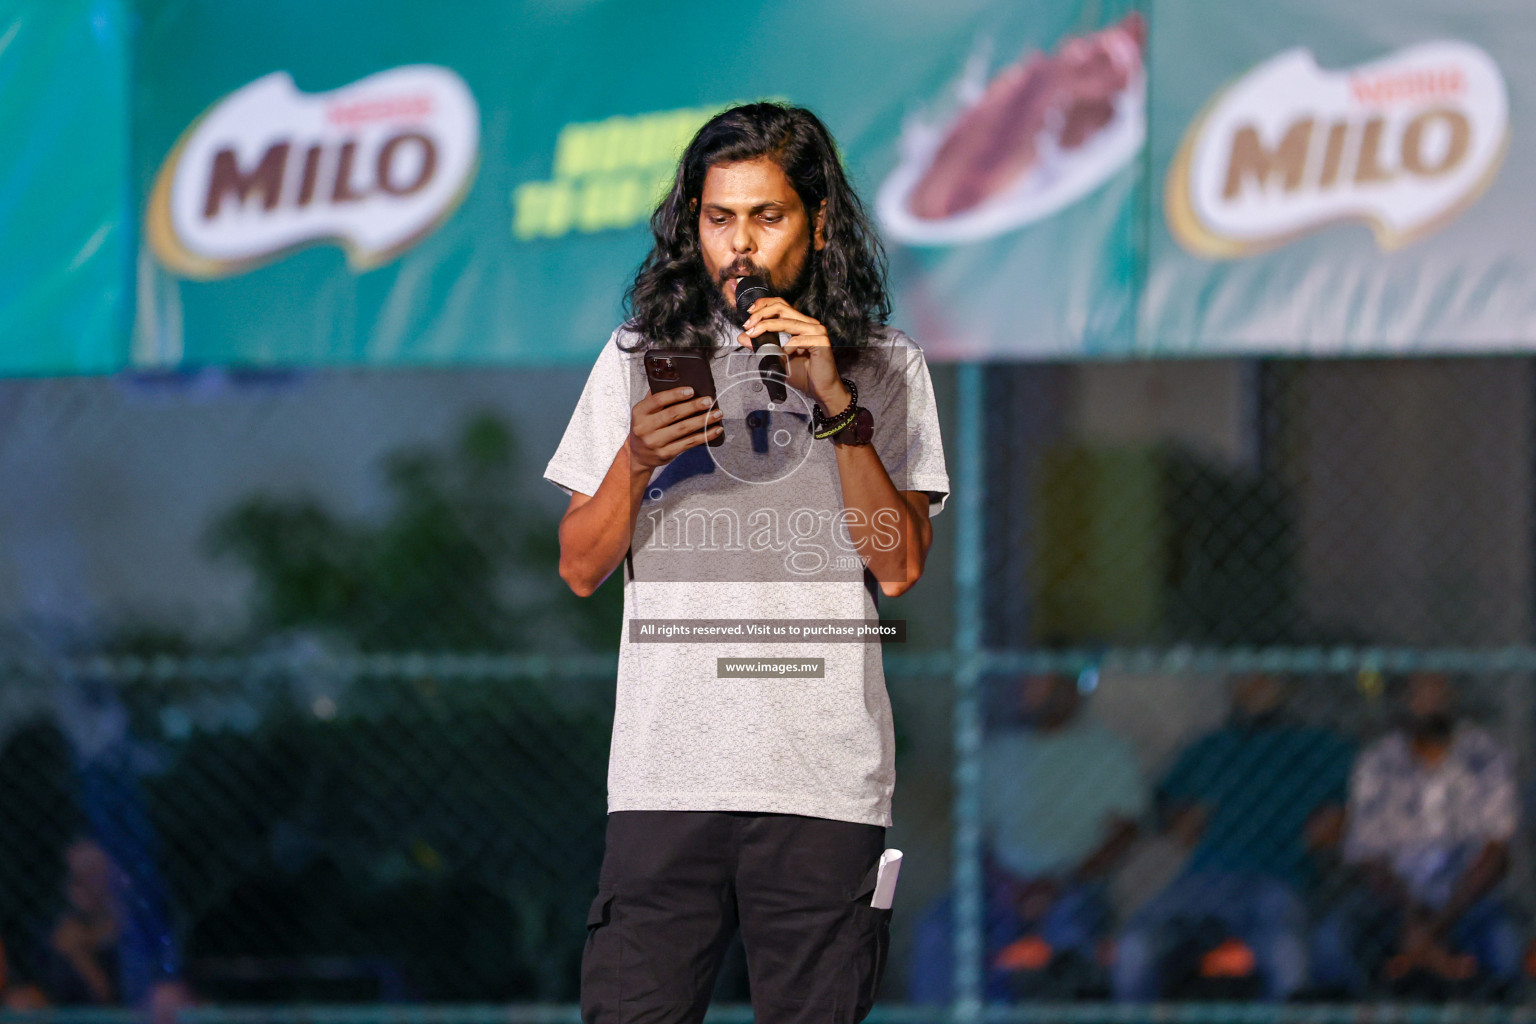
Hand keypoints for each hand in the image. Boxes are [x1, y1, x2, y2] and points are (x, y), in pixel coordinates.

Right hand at [627, 387, 721, 471]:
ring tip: (717, 414)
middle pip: (673, 414)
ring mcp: (655, 442)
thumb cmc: (645, 428)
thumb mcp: (644, 412)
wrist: (638, 456)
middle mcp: (644, 428)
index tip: (691, 390)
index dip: (675, 394)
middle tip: (709, 401)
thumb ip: (656, 397)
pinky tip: (715, 430)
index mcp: (639, 412)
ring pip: (683, 429)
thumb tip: (676, 381)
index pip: (658, 400)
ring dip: (703, 420)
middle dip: (694, 406)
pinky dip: (704, 436)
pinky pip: (688, 443)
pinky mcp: (666, 454)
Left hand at [739, 298, 849, 415]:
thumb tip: (743, 336)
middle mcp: (809, 324)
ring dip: (768, 326)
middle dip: (761, 314)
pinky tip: (786, 353)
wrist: (821, 390)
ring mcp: (817, 332)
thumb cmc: (804, 374)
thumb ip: (761, 346)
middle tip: (748, 325)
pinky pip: (800, 339)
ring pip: (788, 322)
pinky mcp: (821, 342)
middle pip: (782, 308)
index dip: (764, 304)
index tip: (749, 313)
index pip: (781, 305)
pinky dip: (789, 346)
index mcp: (800, 324)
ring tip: (755, 334)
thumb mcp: (777, 358)